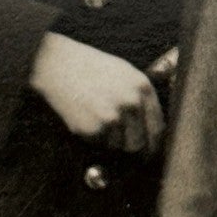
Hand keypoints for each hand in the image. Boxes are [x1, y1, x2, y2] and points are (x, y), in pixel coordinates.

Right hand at [30, 31, 164, 154]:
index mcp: (143, 88)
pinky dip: (93, 136)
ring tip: (97, 117)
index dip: (153, 143)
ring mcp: (112, 117)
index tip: (148, 150)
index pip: (157, 128)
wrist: (59, 65)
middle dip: (130, 146)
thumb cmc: (92, 68)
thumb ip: (142, 97)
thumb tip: (154, 127)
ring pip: (118, 146)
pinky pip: (99, 143)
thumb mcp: (125, 73)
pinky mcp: (93, 129)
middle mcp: (131, 104)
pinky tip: (85, 116)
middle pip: (139, 143)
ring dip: (110, 140)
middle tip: (120, 142)